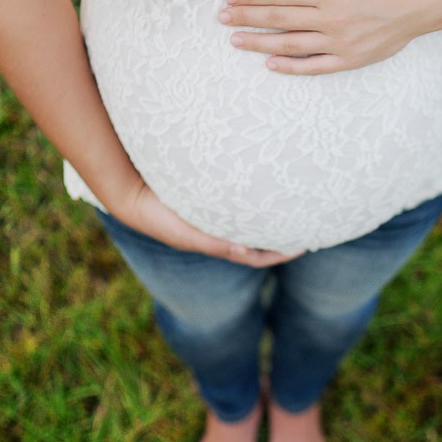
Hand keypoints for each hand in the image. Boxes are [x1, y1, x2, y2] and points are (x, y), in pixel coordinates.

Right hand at [111, 177, 305, 267]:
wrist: (134, 194)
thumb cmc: (160, 218)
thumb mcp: (188, 233)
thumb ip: (215, 242)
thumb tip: (245, 251)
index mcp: (217, 244)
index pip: (256, 256)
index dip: (280, 254)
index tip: (302, 247)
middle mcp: (220, 231)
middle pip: (257, 237)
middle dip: (280, 233)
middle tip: (307, 222)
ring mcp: (215, 215)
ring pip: (249, 219)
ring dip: (268, 215)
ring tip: (292, 203)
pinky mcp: (209, 197)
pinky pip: (238, 201)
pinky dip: (253, 198)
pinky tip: (264, 185)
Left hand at [218, 0, 441, 74]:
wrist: (423, 2)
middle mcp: (329, 19)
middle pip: (278, 19)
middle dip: (247, 18)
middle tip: (222, 18)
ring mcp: (339, 43)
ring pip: (289, 44)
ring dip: (259, 43)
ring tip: (236, 40)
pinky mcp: (349, 59)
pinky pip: (313, 67)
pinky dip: (290, 67)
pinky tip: (270, 64)